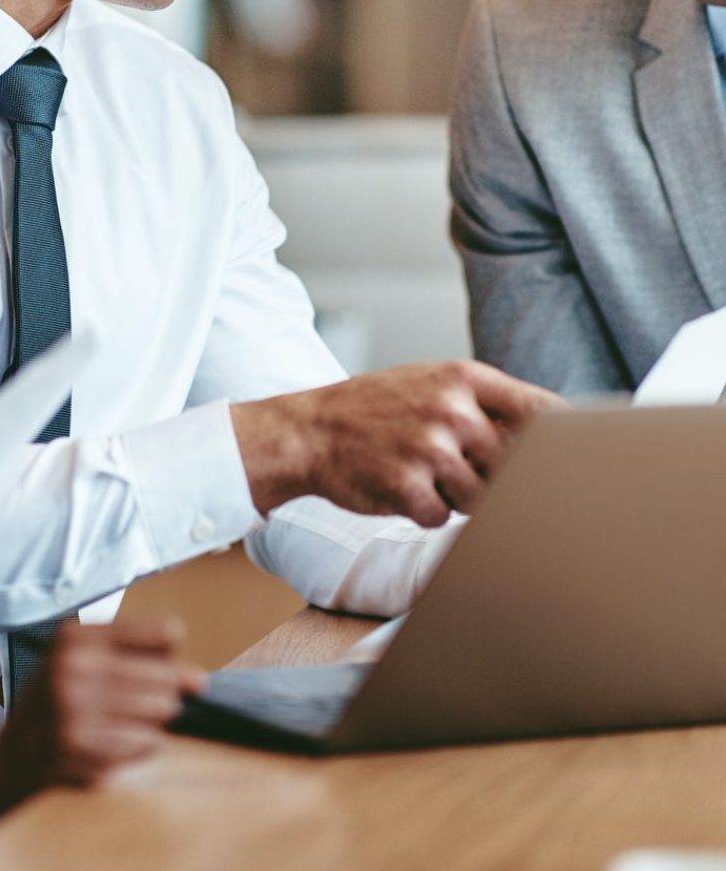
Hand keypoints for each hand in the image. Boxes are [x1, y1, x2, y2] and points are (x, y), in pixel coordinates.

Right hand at [0, 617, 202, 812]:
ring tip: (130, 721)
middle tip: (152, 700)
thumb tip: (195, 671)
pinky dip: (141, 745)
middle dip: (168, 692)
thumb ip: (135, 652)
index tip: (164, 664)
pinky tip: (119, 742)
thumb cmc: (59, 698)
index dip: (171, 653)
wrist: (11, 752)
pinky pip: (144, 744)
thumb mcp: (82, 656)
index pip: (165, 632)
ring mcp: (73, 708)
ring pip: (160, 710)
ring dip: (155, 720)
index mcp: (77, 636)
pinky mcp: (77, 748)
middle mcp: (73, 667)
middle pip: (167, 676)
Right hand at [233, 360, 558, 524]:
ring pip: (481, 497)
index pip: (542, 412)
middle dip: (494, 477)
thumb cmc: (378, 409)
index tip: (588, 463)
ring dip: (458, 496)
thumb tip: (555, 435)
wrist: (310, 431)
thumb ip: (486, 403)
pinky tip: (400, 488)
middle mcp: (452, 410)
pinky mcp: (409, 488)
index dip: (571, 442)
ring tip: (423, 473)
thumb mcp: (431, 383)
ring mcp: (430, 449)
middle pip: (514, 465)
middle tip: (461, 469)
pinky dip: (426, 511)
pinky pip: (443, 518)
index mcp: (464, 379)